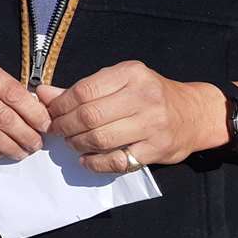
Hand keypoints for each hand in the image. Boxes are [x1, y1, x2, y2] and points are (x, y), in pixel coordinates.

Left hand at [39, 63, 226, 171]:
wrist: (196, 113)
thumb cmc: (151, 95)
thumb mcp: (120, 82)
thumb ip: (82, 89)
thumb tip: (42, 94)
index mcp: (131, 74)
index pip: (83, 90)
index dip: (59, 105)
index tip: (50, 113)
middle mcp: (143, 97)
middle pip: (89, 115)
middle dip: (64, 126)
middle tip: (57, 131)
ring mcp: (152, 125)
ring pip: (100, 138)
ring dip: (77, 143)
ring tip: (72, 142)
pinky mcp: (157, 149)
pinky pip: (117, 161)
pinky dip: (95, 163)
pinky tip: (86, 159)